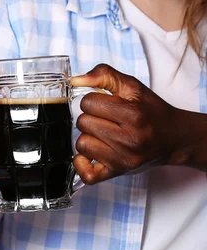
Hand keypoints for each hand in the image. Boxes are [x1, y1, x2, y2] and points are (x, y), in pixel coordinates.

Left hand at [70, 64, 184, 184]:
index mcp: (133, 114)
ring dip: (88, 138)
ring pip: (82, 144)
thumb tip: (75, 80)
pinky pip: (87, 174)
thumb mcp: (133, 87)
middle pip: (83, 123)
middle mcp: (129, 139)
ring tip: (103, 135)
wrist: (174, 138)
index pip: (89, 103)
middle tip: (106, 120)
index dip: (93, 101)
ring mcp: (123, 158)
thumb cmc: (152, 112)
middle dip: (90, 118)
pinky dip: (83, 163)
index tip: (104, 105)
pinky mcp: (117, 173)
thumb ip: (104, 75)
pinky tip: (93, 153)